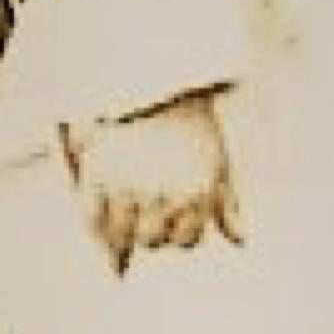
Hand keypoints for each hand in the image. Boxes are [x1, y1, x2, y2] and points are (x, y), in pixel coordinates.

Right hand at [76, 90, 240, 266]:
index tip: (174, 223)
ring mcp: (127, 190)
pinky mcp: (97, 180)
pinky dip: (97, 226)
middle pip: (153, 240)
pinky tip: (103, 222)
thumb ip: (228, 206)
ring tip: (126, 219)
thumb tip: (241, 241)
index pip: (186, 240)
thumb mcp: (219, 164)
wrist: (156, 91)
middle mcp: (162, 197)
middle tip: (148, 218)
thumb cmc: (193, 129)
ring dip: (124, 233)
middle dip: (153, 232)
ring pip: (122, 238)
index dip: (181, 233)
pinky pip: (92, 220)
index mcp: (195, 195)